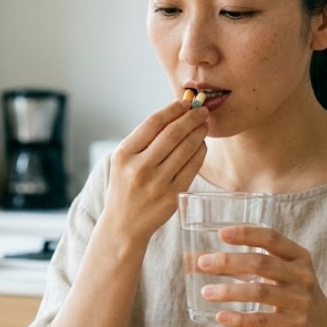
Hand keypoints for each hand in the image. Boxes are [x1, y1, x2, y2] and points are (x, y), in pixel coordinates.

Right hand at [104, 100, 208, 241]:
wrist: (123, 224)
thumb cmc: (125, 188)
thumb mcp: (122, 161)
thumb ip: (143, 140)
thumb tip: (174, 115)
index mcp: (124, 155)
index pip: (153, 123)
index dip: (172, 110)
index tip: (185, 103)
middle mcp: (139, 168)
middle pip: (172, 134)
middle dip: (191, 118)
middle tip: (201, 110)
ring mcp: (156, 183)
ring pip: (185, 149)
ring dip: (198, 133)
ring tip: (204, 125)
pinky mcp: (172, 196)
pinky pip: (192, 168)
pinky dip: (200, 152)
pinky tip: (202, 145)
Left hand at [197, 225, 326, 326]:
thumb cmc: (289, 293)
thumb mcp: (276, 274)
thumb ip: (241, 266)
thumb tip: (194, 259)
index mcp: (298, 256)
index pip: (271, 238)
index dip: (246, 234)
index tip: (221, 233)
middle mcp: (302, 275)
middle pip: (261, 263)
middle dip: (229, 262)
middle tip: (203, 263)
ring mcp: (300, 300)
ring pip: (259, 292)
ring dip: (229, 291)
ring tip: (206, 292)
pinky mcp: (294, 324)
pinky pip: (262, 321)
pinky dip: (239, 319)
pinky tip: (220, 316)